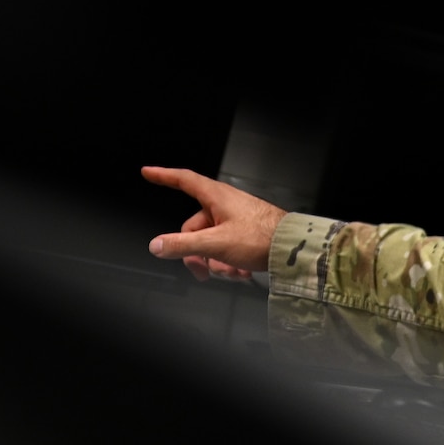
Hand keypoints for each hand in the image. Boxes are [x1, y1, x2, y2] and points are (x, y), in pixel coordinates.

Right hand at [142, 166, 287, 280]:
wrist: (295, 249)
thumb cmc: (262, 237)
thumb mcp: (215, 243)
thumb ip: (183, 245)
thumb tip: (156, 245)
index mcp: (216, 197)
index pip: (183, 180)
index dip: (164, 176)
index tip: (148, 172)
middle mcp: (225, 205)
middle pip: (194, 227)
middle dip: (197, 253)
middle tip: (204, 271)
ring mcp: (237, 219)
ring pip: (212, 242)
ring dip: (217, 262)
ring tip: (232, 272)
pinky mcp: (248, 233)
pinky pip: (228, 248)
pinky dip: (230, 262)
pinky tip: (242, 272)